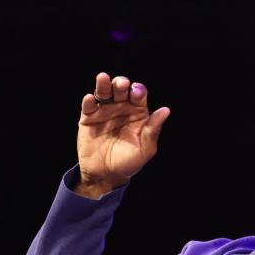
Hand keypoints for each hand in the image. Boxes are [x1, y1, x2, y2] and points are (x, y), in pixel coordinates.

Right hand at [75, 72, 170, 197]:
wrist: (106, 175)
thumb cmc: (129, 162)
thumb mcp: (145, 148)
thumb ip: (153, 129)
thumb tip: (166, 110)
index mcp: (138, 112)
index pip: (139, 95)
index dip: (138, 91)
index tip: (137, 93)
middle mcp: (121, 108)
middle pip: (121, 89)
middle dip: (121, 83)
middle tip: (121, 84)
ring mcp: (104, 111)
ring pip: (104, 92)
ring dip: (104, 84)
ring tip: (103, 78)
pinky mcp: (89, 118)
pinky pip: (88, 106)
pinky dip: (88, 101)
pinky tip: (90, 99)